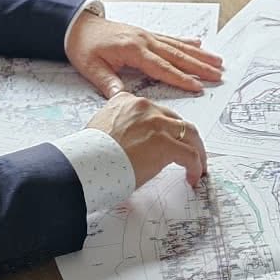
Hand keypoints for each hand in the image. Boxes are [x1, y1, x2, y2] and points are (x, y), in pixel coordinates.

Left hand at [65, 15, 223, 97]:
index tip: (198, 86)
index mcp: (133, 50)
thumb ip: (109, 83)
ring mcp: (147, 36)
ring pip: (178, 46)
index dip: (181, 78)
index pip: (161, 67)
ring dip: (199, 55)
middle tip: (219, 75)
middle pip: (177, 56)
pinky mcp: (146, 34)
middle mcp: (144, 41)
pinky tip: (199, 44)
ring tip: (218, 61)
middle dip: (200, 66)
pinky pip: (170, 38)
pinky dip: (186, 42)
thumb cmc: (84, 47)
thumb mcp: (91, 68)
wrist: (78, 25)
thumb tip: (123, 98)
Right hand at [86, 92, 207, 187]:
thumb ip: (118, 128)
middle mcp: (144, 108)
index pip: (155, 111)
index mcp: (127, 102)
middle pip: (175, 120)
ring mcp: (156, 124)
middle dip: (184, 137)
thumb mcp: (101, 128)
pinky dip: (196, 166)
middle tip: (189, 152)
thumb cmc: (86, 155)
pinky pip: (190, 155)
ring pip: (189, 133)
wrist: (82, 165)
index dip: (165, 127)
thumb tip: (128, 145)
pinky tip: (193, 177)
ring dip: (196, 150)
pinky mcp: (165, 144)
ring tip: (197, 165)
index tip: (167, 138)